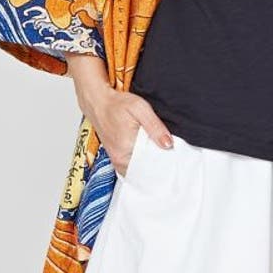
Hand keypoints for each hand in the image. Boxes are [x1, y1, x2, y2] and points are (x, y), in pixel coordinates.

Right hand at [64, 53, 173, 176]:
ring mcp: (116, 161)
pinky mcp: (115, 159)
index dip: (164, 161)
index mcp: (127, 148)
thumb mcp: (140, 109)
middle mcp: (120, 159)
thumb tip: (169, 145)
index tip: (174, 157)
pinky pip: (131, 167)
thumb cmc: (118, 104)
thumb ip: (155, 127)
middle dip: (158, 163)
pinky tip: (148, 152)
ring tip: (159, 151)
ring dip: (150, 164)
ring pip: (139, 170)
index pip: (152, 164)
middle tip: (169, 153)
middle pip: (146, 169)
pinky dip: (141, 163)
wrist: (98, 102)